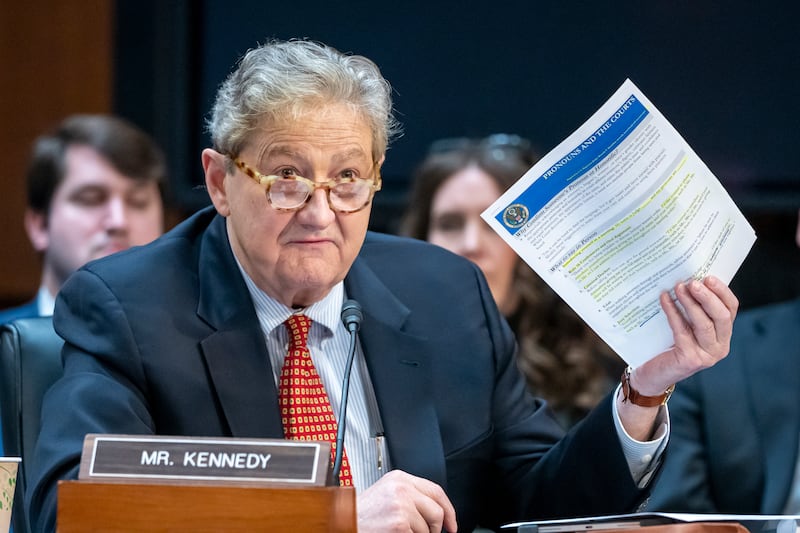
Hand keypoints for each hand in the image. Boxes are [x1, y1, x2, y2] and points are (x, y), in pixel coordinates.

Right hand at [357, 470, 457, 532]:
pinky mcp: (399, 523)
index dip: (448, 509)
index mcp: (400, 478)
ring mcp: (401, 505)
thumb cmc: (362, 512)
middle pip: (437, 509)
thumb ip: (409, 495)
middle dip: (437, 527)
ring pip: (428, 527)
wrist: (343, 521)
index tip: (451, 523)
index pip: (436, 490)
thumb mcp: (387, 493)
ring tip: (403, 532)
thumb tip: (435, 509)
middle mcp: (402, 488)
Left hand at [617, 276, 737, 439]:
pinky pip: (682, 330)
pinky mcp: (690, 359)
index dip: (721, 291)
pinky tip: (664, 299)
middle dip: (708, 296)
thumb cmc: (668, 344)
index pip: (731, 308)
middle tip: (693, 282)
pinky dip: (673, 312)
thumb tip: (687, 278)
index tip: (708, 276)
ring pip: (704, 324)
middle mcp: (720, 346)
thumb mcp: (686, 324)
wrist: (653, 374)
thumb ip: (692, 308)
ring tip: (679, 287)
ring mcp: (707, 355)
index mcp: (723, 334)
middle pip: (721, 316)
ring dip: (691, 303)